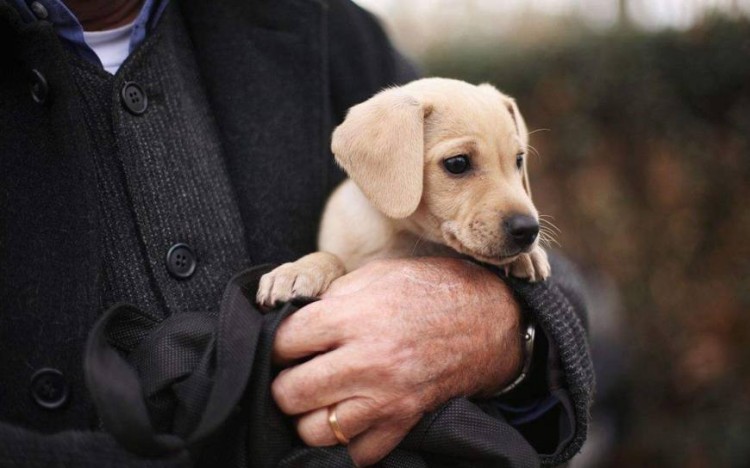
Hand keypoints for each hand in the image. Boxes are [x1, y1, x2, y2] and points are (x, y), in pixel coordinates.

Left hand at [271, 258, 522, 465]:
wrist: (488, 319)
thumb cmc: (429, 290)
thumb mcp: (376, 276)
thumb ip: (331, 299)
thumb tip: (294, 321)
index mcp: (355, 318)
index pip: (284, 343)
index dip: (277, 343)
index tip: (286, 344)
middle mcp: (367, 362)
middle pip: (290, 392)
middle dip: (284, 382)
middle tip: (295, 373)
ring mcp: (386, 398)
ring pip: (315, 431)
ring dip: (308, 416)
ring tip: (317, 399)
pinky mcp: (403, 422)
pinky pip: (357, 453)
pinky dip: (344, 442)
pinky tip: (346, 419)